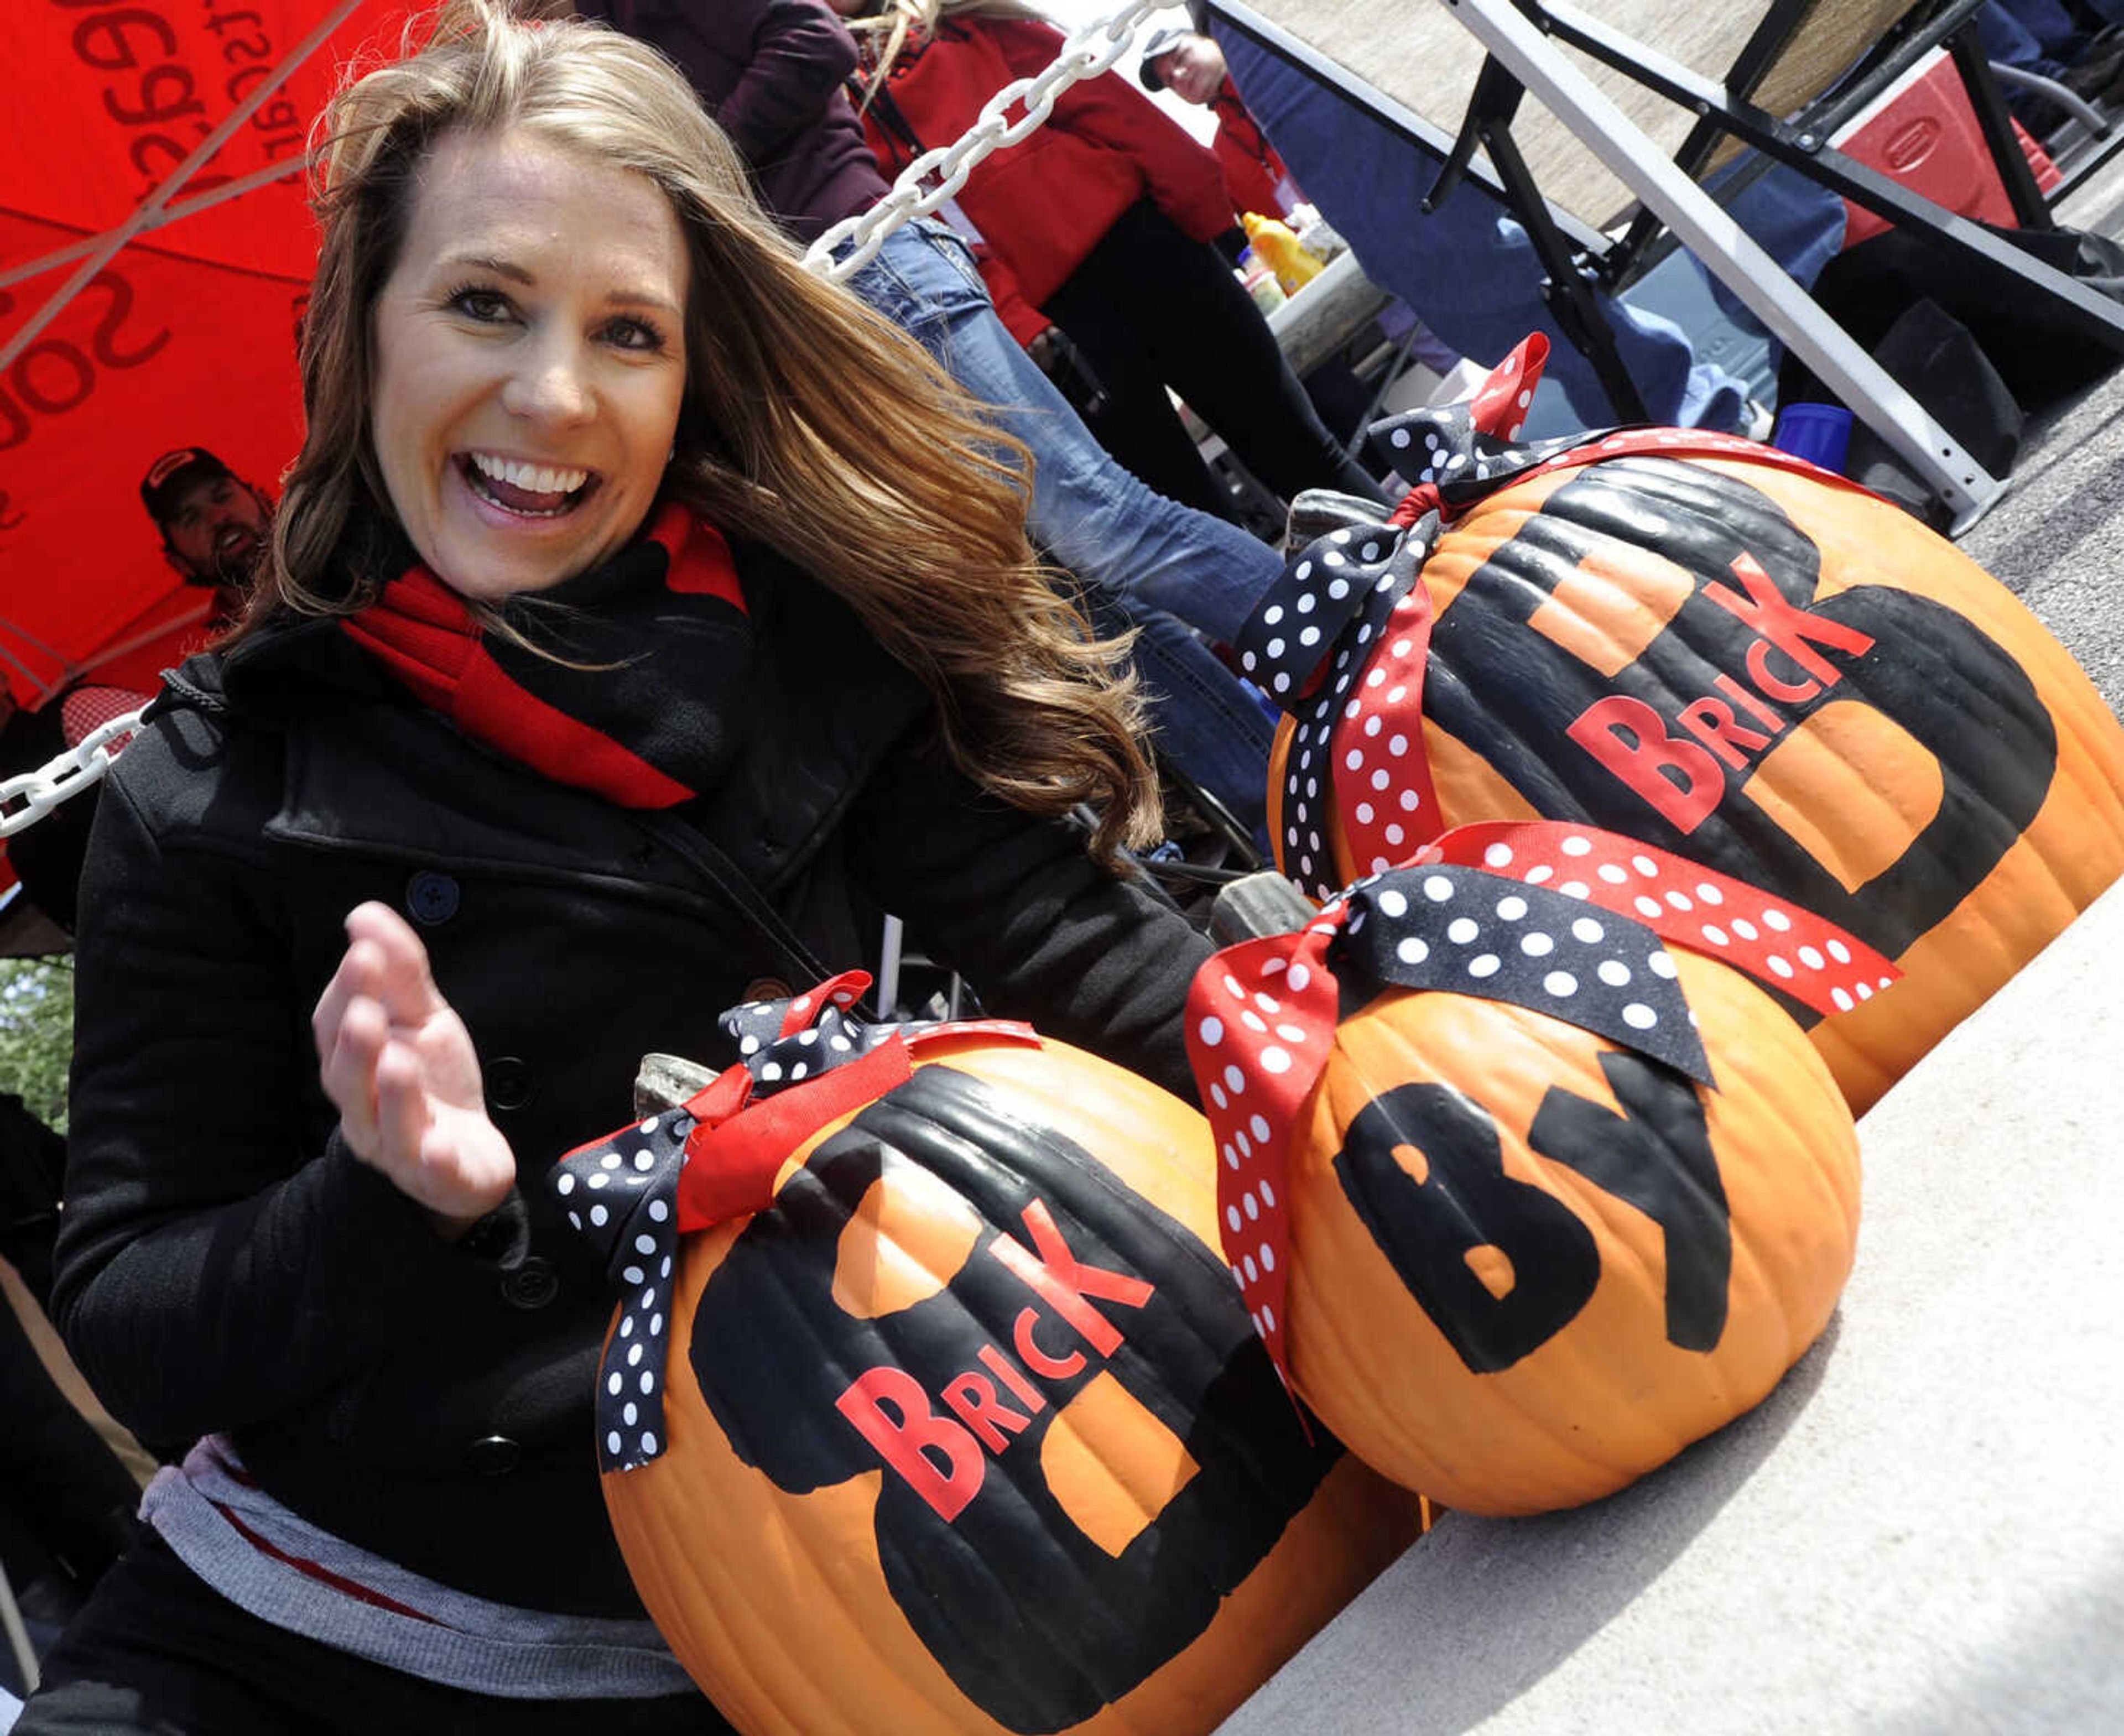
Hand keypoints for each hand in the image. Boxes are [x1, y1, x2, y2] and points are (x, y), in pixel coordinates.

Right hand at [312, 901, 515, 1235]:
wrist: (466, 1155)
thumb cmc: (432, 1079)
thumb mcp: (423, 1017)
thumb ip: (400, 970)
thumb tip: (363, 913)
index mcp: (355, 1064)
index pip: (337, 1026)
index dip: (348, 993)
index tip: (365, 952)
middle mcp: (365, 1107)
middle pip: (348, 1077)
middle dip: (355, 1042)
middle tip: (365, 1008)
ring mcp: (397, 1147)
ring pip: (384, 1123)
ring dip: (389, 1091)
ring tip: (398, 1059)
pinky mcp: (436, 1178)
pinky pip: (428, 1172)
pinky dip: (430, 1158)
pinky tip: (434, 1144)